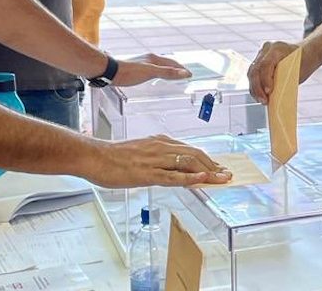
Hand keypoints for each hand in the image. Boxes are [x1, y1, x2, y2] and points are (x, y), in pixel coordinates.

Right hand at [87, 135, 232, 187]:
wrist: (95, 156)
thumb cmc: (115, 156)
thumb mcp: (142, 152)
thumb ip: (159, 157)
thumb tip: (173, 167)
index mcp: (161, 142)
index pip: (190, 150)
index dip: (207, 159)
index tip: (218, 167)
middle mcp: (162, 148)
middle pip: (195, 155)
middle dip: (213, 165)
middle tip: (226, 174)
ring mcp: (155, 160)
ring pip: (188, 164)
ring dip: (208, 171)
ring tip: (221, 178)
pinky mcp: (147, 173)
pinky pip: (172, 176)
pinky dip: (189, 178)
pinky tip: (202, 180)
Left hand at [112, 53, 191, 85]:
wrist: (109, 72)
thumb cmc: (128, 72)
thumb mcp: (150, 73)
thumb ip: (167, 73)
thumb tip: (184, 73)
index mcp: (154, 59)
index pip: (173, 63)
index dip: (182, 69)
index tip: (189, 74)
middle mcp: (149, 59)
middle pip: (167, 64)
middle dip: (176, 69)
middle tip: (183, 75)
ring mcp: (142, 63)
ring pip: (159, 66)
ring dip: (167, 70)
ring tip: (172, 76)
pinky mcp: (136, 68)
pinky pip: (152, 70)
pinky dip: (158, 73)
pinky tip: (154, 77)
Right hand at [248, 41, 300, 103]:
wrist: (306, 52)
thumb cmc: (304, 61)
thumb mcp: (298, 70)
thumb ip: (286, 80)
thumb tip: (276, 96)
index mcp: (277, 48)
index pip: (265, 64)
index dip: (265, 79)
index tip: (268, 92)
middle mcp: (267, 49)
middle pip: (255, 69)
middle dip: (257, 87)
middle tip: (264, 100)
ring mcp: (262, 54)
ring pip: (252, 73)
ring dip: (255, 89)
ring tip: (261, 100)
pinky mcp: (259, 60)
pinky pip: (254, 74)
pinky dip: (255, 86)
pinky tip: (259, 96)